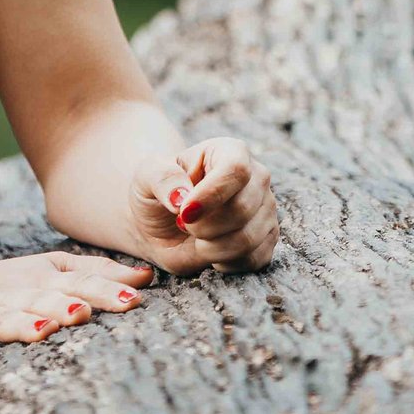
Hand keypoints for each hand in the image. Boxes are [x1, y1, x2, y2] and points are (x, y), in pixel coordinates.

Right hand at [0, 249, 154, 377]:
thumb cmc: (4, 287)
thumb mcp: (48, 273)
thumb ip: (95, 274)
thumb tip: (147, 276)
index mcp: (39, 278)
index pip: (76, 280)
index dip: (103, 287)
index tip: (135, 297)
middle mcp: (12, 293)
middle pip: (42, 298)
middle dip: (65, 304)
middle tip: (87, 312)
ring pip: (1, 320)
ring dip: (19, 325)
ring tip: (41, 332)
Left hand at [129, 136, 279, 275]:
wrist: (163, 221)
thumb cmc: (158, 192)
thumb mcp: (147, 177)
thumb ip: (161, 178)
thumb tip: (181, 196)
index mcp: (229, 151)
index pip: (236, 170)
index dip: (211, 195)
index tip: (184, 213)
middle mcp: (256, 177)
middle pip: (242, 208)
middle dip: (204, 227)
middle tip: (183, 223)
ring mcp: (265, 209)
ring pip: (248, 238)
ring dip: (212, 248)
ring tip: (196, 237)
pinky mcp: (267, 238)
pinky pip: (255, 259)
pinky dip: (227, 262)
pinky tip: (211, 250)